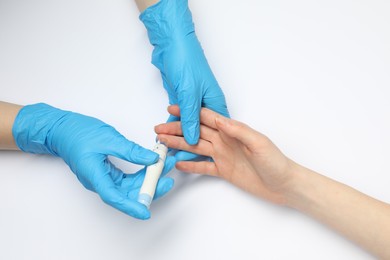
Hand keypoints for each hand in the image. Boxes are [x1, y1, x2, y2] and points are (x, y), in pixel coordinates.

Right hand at [12, 103, 174, 218]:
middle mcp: (100, 182)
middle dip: (150, 186)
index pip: (115, 198)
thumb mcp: (109, 139)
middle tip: (168, 175)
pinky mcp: (108, 173)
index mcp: (95, 177)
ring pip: (130, 186)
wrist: (62, 130)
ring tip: (164, 163)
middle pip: (128, 193)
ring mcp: (105, 178)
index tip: (146, 212)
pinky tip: (152, 163)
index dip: (132, 207)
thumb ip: (131, 151)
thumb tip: (152, 159)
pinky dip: (141, 172)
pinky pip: (127, 178)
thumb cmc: (79, 134)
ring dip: (148, 178)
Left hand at [140, 0, 228, 144]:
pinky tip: (166, 137)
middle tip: (176, 157)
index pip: (215, 131)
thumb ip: (191, 118)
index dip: (206, 145)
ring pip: (187, 125)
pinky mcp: (182, 100)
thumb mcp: (189, 93)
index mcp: (215, 102)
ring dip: (177, 136)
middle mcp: (207, 104)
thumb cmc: (186, 61)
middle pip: (199, 130)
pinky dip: (172, 127)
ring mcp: (194, 102)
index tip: (197, 158)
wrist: (171, 44)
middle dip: (188, 144)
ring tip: (168, 150)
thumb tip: (193, 139)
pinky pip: (178, 118)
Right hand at [155, 105, 294, 203]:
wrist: (284, 185)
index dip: (189, 113)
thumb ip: (239, 131)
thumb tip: (220, 120)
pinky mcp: (223, 171)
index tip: (172, 109)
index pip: (206, 118)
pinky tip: (178, 163)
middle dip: (177, 129)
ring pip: (195, 148)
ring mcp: (223, 156)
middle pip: (195, 132)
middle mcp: (224, 142)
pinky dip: (190, 165)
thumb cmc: (276, 162)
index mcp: (232, 131)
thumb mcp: (259, 143)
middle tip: (159, 128)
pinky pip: (203, 167)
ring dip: (179, 144)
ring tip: (162, 143)